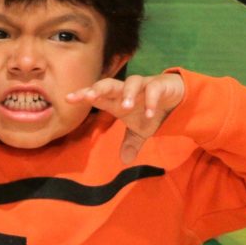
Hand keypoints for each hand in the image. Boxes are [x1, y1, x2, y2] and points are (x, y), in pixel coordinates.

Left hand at [66, 72, 185, 162]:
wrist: (177, 97)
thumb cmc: (150, 110)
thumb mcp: (141, 131)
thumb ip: (131, 143)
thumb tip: (124, 161)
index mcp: (117, 100)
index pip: (97, 96)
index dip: (83, 95)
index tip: (68, 98)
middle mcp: (126, 90)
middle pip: (109, 84)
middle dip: (99, 89)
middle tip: (90, 96)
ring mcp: (143, 85)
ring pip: (131, 83)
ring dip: (127, 94)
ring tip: (126, 107)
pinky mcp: (160, 85)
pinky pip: (153, 89)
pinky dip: (151, 101)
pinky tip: (150, 113)